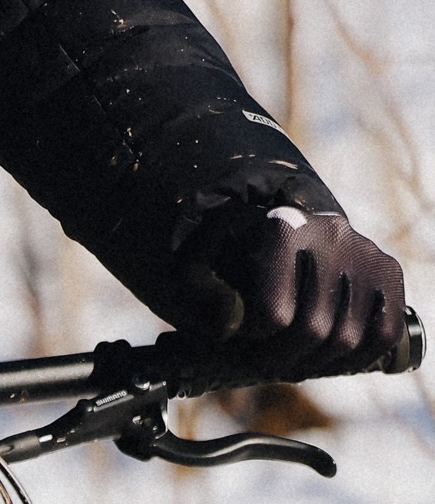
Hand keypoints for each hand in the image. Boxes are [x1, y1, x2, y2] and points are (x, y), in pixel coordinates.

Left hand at [179, 206, 407, 376]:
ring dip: (316, 362)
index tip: (244, 338)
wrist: (283, 232)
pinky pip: (383, 335)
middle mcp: (329, 233)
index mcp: (280, 226)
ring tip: (293, 361)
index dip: (255, 338)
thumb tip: (231, 325)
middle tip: (268, 363)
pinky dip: (357, 358)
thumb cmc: (235, 255)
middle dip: (285, 357)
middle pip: (312, 330)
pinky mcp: (388, 271)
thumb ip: (201, 291)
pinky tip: (330, 359)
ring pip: (347, 339)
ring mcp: (365, 252)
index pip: (274, 312)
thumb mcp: (201, 264)